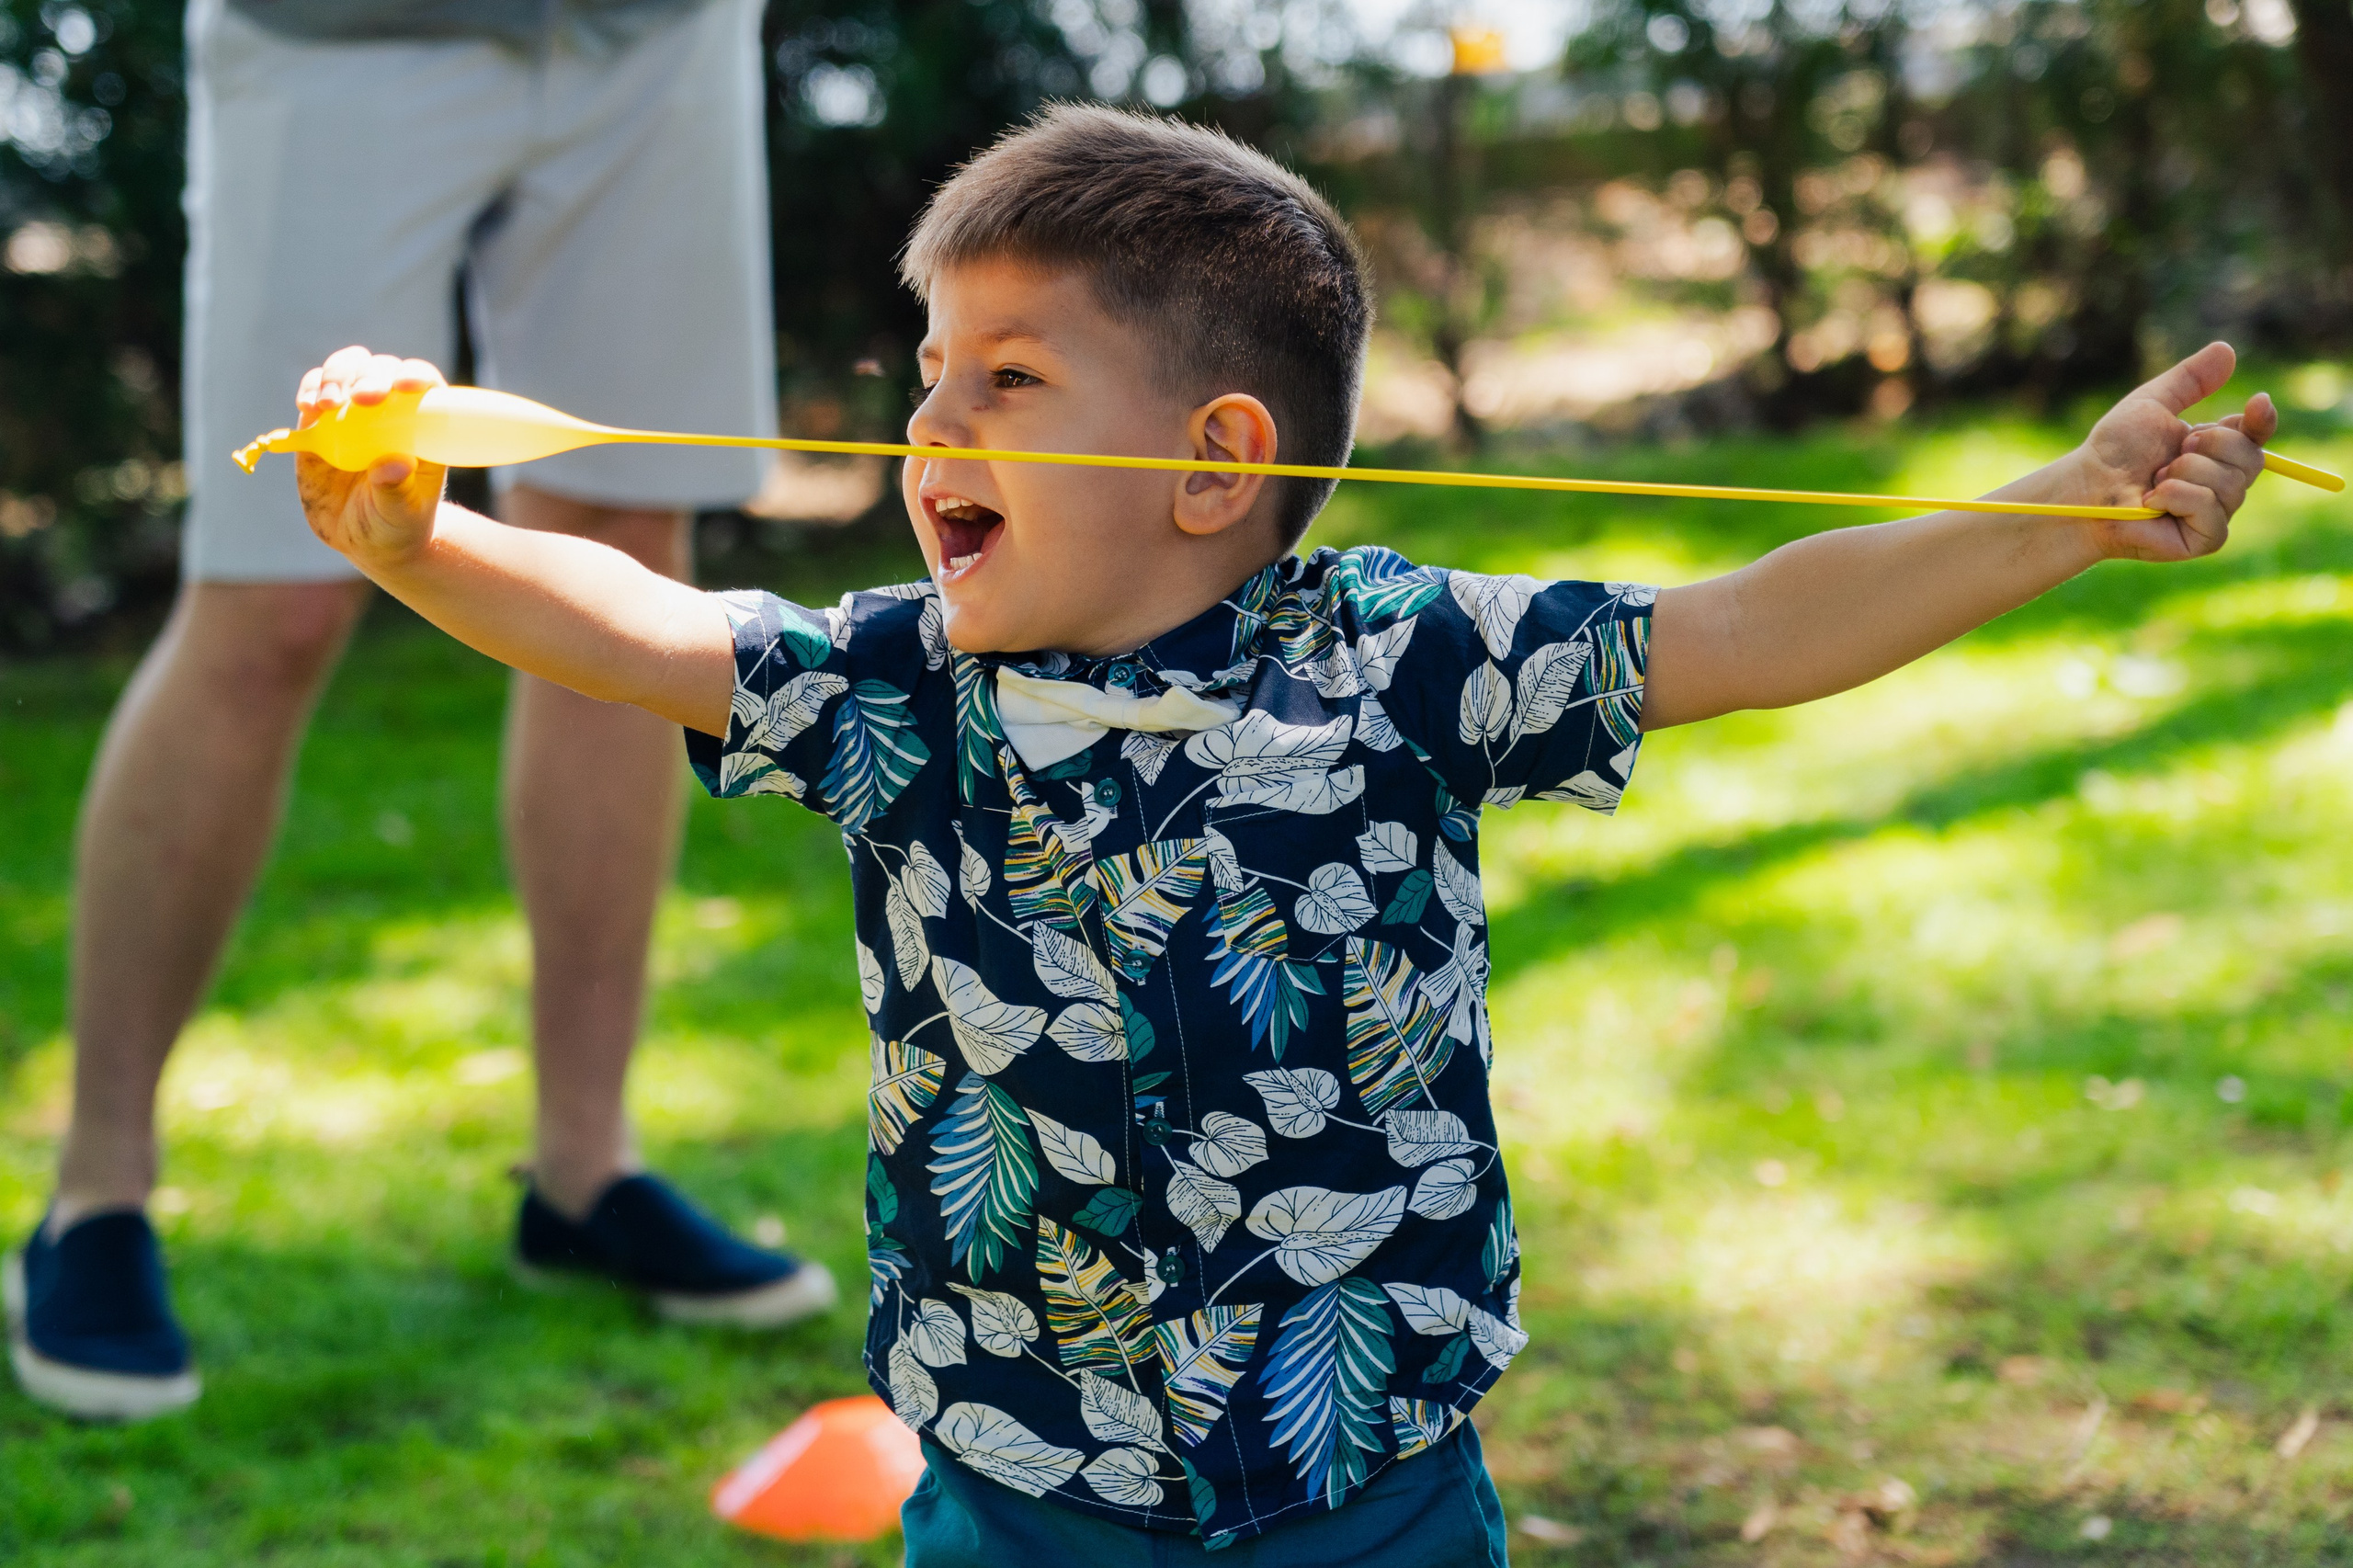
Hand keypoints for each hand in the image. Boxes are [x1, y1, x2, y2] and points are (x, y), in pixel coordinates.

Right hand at [293, 345, 450, 571]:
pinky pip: (314, 389)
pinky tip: (308, 407)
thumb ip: (397, 492)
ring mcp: (354, 411)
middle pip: (382, 369)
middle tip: (361, 398)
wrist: (364, 539)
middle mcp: (391, 410)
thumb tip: (395, 465)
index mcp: (423, 427)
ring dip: (337, 376)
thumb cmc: (395, 525)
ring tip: (327, 405)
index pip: (426, 385)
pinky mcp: (321, 420)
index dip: (415, 376)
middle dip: (370, 376)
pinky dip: (310, 389)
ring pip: (348, 368)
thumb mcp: (401, 516)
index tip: (403, 387)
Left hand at [2066, 341, 2276, 562]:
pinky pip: (2211, 511)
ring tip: (2154, 478)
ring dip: (2185, 473)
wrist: (2085, 488)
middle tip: (2172, 453)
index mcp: (2216, 450)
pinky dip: (2178, 497)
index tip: (2256, 403)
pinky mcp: (2204, 539)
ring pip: (2232, 484)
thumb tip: (2228, 349)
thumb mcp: (2152, 405)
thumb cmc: (2113, 451)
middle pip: (2251, 458)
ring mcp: (2216, 513)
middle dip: (2209, 446)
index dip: (2262, 420)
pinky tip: (2152, 499)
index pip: (2257, 434)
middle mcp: (2222, 482)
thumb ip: (2189, 380)